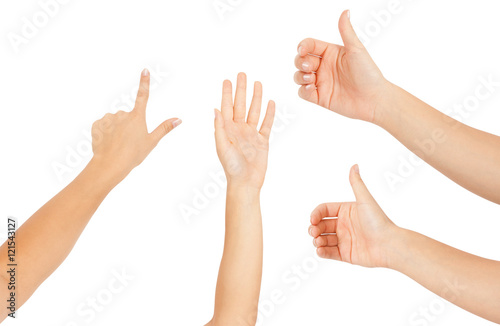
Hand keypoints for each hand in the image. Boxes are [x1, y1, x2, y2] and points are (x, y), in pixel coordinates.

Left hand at [91, 69, 181, 181]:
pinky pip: (103, 126)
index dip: (144, 82)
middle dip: (127, 126)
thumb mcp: (151, 142)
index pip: (143, 96)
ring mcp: (108, 118)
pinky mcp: (97, 124)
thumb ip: (164, 128)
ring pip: (114, 121)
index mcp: (137, 117)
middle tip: (128, 142)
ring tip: (117, 145)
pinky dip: (105, 133)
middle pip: (126, 116)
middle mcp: (122, 114)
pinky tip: (107, 144)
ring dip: (115, 129)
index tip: (145, 70)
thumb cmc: (133, 155)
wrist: (109, 165)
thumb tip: (179, 119)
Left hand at [214, 73, 274, 188]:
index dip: (227, 93)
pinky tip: (271, 102)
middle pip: (241, 104)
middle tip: (242, 74)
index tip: (227, 80)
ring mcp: (251, 134)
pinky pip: (266, 124)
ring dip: (256, 97)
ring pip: (254, 111)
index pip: (227, 106)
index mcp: (227, 129)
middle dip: (241, 89)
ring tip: (257, 83)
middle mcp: (239, 129)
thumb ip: (219, 128)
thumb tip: (215, 109)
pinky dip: (269, 114)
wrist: (246, 183)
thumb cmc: (231, 167)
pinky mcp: (262, 141)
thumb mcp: (222, 146)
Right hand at [294, 10, 388, 122]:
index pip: (309, 46)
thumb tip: (345, 11)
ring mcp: (321, 82)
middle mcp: (324, 67)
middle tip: (310, 67)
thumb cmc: (368, 73)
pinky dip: (302, 90)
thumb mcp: (356, 49)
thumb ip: (346, 31)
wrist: (374, 99)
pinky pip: (302, 93)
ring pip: (299, 76)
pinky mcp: (319, 97)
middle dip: (300, 62)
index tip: (302, 50)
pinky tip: (311, 88)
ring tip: (311, 78)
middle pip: (300, 60)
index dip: (302, 47)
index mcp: (330, 53)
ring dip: (300, 76)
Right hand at [309, 165, 398, 267]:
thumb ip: (356, 183)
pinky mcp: (345, 254)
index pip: (324, 210)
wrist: (389, 245)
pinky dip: (321, 252)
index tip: (313, 219)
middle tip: (313, 232)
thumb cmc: (379, 222)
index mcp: (346, 211)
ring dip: (316, 240)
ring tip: (318, 241)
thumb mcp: (365, 200)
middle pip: (320, 225)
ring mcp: (344, 240)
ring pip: (322, 239)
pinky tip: (320, 250)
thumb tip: (354, 165)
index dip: (316, 214)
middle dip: (313, 228)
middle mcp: (343, 225)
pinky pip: (329, 253)